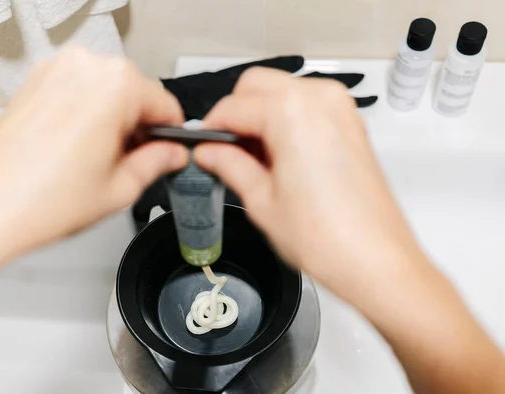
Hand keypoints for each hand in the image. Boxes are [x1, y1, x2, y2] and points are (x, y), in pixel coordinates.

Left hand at [0, 47, 187, 276]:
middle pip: (135, 93)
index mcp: (115, 85)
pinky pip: (78, 92)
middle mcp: (84, 67)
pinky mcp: (34, 83)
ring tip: (96, 160)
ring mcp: (54, 71)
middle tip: (128, 163)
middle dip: (138, 126)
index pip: (165, 103)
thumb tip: (172, 153)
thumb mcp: (121, 187)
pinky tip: (76, 149)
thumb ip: (158, 162)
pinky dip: (86, 114)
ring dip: (112, 120)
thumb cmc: (42, 202)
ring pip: (106, 91)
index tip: (166, 152)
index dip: (169, 134)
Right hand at [194, 67, 423, 300]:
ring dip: (261, 116)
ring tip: (254, 161)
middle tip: (226, 153)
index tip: (202, 148)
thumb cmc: (326, 238)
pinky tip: (280, 157)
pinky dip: (286, 120)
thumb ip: (230, 165)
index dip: (211, 128)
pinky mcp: (351, 124)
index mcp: (291, 112)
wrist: (377, 261)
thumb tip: (209, 152)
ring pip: (282, 91)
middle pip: (258, 85)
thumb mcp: (261, 201)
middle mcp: (319, 98)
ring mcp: (340, 108)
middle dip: (236, 114)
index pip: (233, 106)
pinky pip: (307, 105)